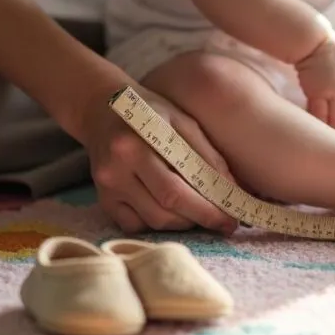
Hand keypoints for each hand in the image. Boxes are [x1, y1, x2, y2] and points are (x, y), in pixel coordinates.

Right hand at [78, 84, 238, 234]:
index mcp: (138, 141)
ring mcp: (107, 186)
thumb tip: (232, 189)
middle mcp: (118, 166)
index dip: (208, 208)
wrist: (102, 109)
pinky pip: (134, 225)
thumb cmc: (150, 112)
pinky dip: (158, 224)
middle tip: (223, 222)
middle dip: (200, 218)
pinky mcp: (103, 199)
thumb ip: (206, 153)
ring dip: (183, 222)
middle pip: (166, 206)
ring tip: (201, 213)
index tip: (231, 219)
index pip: (178, 186)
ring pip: (153, 220)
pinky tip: (172, 212)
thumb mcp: (181, 120)